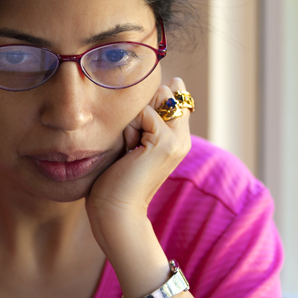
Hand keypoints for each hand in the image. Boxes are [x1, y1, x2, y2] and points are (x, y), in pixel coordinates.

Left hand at [85, 77, 192, 260]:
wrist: (116, 211)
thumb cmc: (115, 180)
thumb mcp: (131, 141)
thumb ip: (143, 118)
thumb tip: (157, 86)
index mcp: (177, 136)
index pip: (170, 95)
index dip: (146, 105)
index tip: (134, 137)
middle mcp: (182, 136)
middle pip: (163, 93)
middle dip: (138, 110)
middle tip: (130, 144)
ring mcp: (178, 140)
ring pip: (154, 100)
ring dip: (132, 120)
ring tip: (129, 148)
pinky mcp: (167, 143)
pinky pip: (144, 113)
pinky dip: (128, 129)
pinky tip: (128, 152)